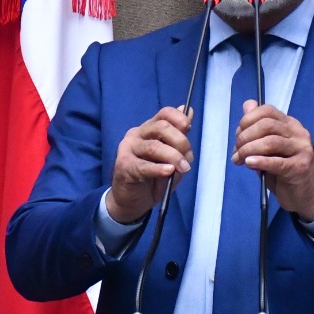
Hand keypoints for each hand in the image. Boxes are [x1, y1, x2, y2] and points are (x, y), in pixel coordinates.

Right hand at [109, 107, 192, 222]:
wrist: (132, 201)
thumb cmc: (153, 178)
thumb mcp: (171, 158)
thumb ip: (179, 137)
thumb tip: (189, 111)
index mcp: (148, 129)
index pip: (164, 113)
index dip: (179, 118)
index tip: (189, 129)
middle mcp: (136, 134)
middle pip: (161, 127)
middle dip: (180, 141)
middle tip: (189, 158)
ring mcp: (128, 149)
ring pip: (154, 146)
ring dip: (173, 156)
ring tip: (184, 168)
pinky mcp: (124, 166)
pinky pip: (144, 166)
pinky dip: (159, 168)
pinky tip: (168, 171)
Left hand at [232, 101, 313, 221]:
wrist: (305, 194)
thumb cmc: (284, 169)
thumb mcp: (269, 147)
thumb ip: (258, 127)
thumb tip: (247, 105)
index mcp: (290, 124)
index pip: (267, 111)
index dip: (248, 120)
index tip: (237, 135)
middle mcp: (298, 133)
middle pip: (267, 125)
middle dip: (245, 136)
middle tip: (236, 152)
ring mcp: (302, 149)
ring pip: (271, 142)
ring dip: (249, 150)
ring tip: (239, 160)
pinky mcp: (300, 167)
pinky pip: (277, 162)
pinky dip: (260, 161)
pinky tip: (249, 163)